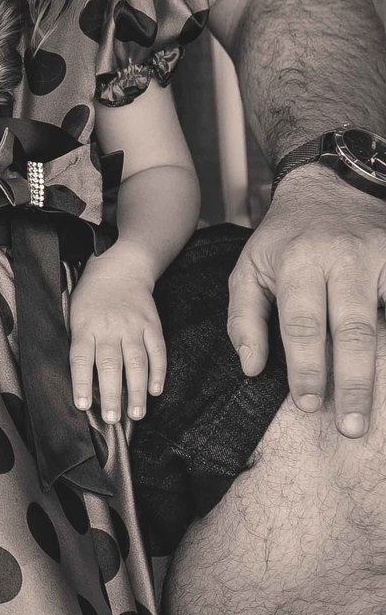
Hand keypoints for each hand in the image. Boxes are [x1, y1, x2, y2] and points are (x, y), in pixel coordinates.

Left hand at [68, 246, 166, 424]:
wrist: (120, 268)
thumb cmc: (91, 298)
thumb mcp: (75, 316)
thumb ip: (79, 345)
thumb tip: (81, 382)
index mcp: (85, 327)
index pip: (81, 358)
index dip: (81, 383)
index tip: (83, 405)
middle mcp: (110, 328)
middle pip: (111, 364)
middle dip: (112, 394)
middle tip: (112, 418)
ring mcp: (133, 326)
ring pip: (136, 362)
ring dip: (137, 390)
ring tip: (137, 413)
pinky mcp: (152, 325)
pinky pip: (157, 351)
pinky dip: (158, 372)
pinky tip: (155, 390)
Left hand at [227, 167, 385, 435]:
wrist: (328, 188)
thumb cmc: (283, 240)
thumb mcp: (248, 269)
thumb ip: (244, 319)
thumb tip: (252, 369)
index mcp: (298, 262)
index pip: (302, 324)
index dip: (307, 368)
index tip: (308, 406)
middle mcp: (342, 258)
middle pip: (352, 327)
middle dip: (352, 380)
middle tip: (351, 426)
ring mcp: (380, 256)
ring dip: (384, 365)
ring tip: (381, 410)